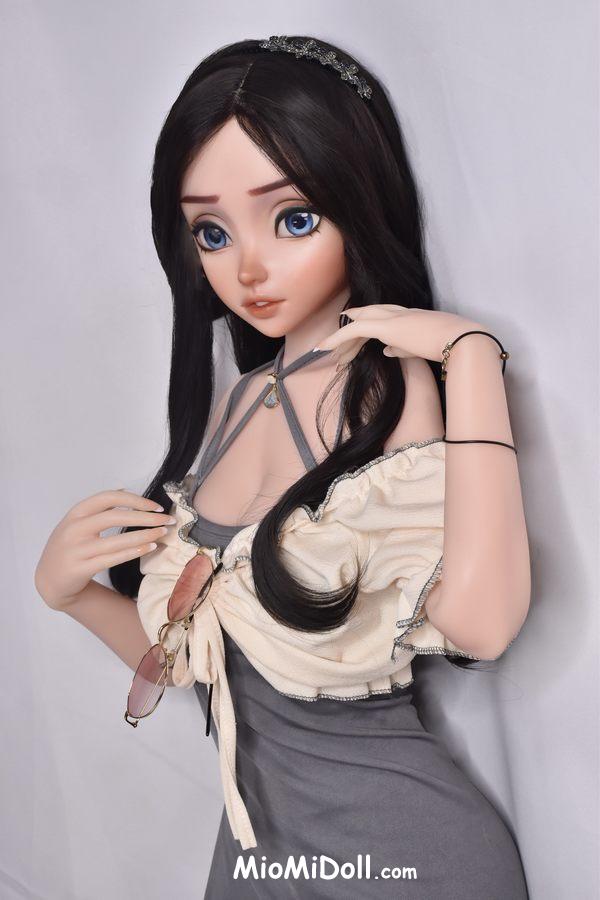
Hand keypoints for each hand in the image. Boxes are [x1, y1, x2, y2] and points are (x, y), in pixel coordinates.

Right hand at [34, 489, 175, 610]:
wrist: (50, 580)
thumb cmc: (69, 547)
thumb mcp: (77, 523)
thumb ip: (98, 508)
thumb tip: (125, 489)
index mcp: (76, 513)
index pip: (108, 498)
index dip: (135, 500)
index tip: (155, 506)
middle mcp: (74, 529)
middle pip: (116, 516)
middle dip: (146, 517)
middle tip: (167, 520)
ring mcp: (77, 550)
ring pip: (118, 540)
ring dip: (145, 535)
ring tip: (162, 533)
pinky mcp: (81, 569)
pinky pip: (113, 558)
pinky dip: (134, 551)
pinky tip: (150, 547)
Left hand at [316, 304, 485, 365]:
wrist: (464, 341)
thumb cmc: (454, 347)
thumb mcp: (424, 348)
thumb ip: (404, 348)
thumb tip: (388, 351)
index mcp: (413, 317)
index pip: (385, 314)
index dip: (366, 319)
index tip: (352, 324)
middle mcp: (402, 313)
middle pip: (369, 316)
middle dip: (351, 329)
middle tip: (334, 345)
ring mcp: (395, 317)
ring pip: (360, 322)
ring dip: (341, 338)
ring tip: (324, 350)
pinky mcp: (387, 326)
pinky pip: (355, 330)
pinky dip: (338, 338)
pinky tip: (325, 348)